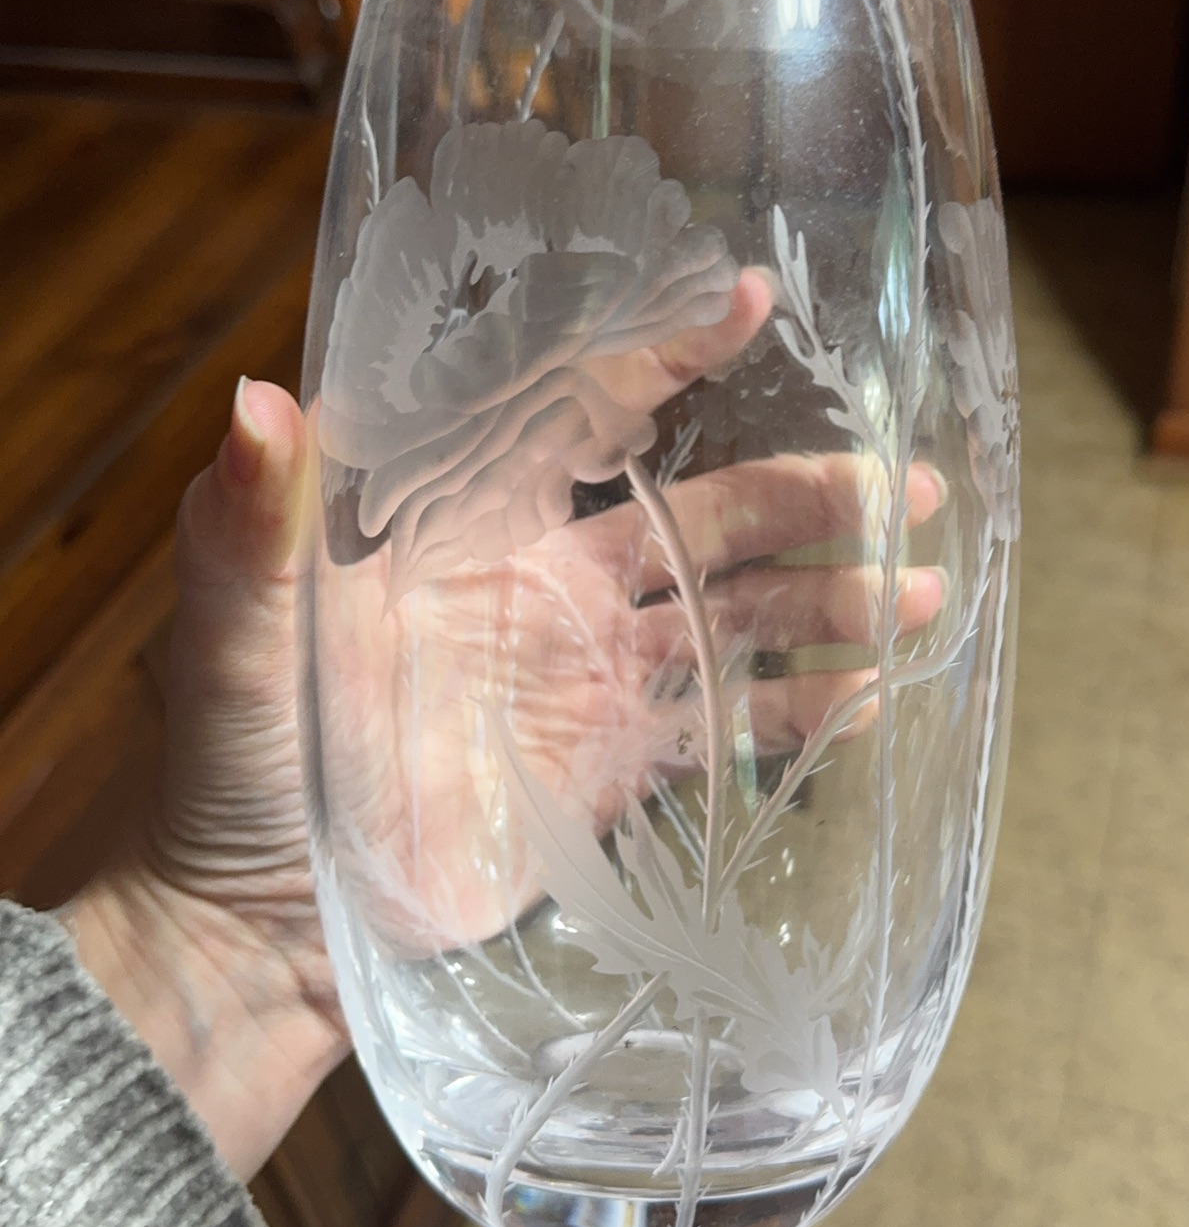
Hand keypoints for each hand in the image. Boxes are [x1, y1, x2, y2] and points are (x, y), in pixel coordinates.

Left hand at [67, 273, 944, 1177]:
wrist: (256, 930)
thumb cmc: (227, 768)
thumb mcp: (233, 638)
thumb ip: (249, 526)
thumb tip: (255, 399)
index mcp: (463, 520)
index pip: (578, 409)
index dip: (663, 353)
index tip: (746, 296)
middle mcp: (544, 581)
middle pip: (699, 514)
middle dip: (805, 493)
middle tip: (906, 478)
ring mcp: (586, 676)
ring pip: (732, 616)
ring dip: (827, 599)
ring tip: (925, 587)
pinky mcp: (607, 770)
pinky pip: (721, 730)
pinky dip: (797, 714)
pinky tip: (875, 694)